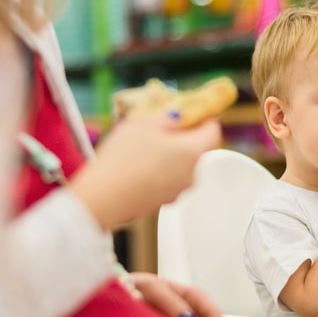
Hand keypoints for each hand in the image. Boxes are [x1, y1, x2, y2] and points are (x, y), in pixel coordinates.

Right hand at [70, 114, 220, 229]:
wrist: (104, 197)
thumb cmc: (125, 157)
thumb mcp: (144, 125)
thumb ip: (166, 119)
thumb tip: (176, 119)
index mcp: (192, 152)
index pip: (213, 132)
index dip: (205, 120)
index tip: (194, 113)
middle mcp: (191, 175)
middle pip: (196, 151)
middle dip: (182, 138)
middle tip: (162, 128)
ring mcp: (177, 192)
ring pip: (180, 167)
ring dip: (169, 156)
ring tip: (144, 148)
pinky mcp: (162, 203)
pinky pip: (167, 181)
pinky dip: (159, 172)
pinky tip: (138, 166)